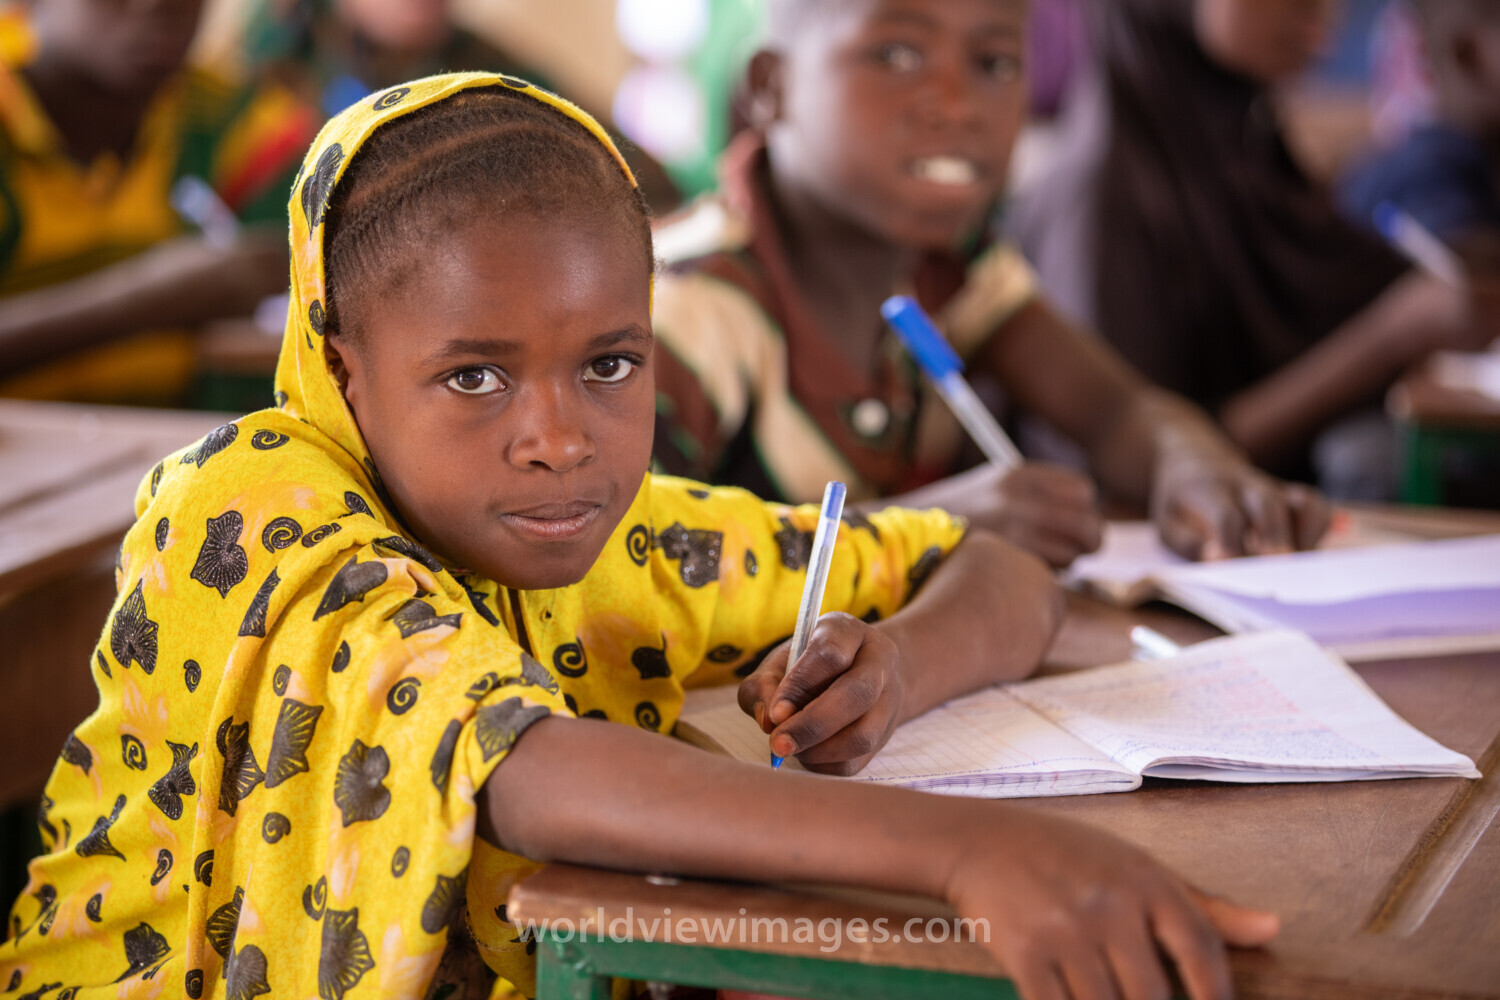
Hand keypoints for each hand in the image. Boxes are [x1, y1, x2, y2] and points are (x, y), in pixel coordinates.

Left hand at [737, 612, 902, 774]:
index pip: (830, 654)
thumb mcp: (781, 661)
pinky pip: (858, 760)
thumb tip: (767, 720)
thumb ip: (764, 685)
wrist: (857, 673)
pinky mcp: (885, 733)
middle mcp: (878, 661)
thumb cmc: (808, 665)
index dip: (799, 686)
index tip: (774, 713)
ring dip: (820, 750)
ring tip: (791, 748)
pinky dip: (826, 764)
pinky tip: (807, 754)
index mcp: (848, 632)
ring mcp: (889, 699)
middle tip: (778, 743)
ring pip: (863, 734)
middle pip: (856, 694)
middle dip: (812, 725)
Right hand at [930, 462, 1103, 568]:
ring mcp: (1012, 530)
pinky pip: (1048, 574)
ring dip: (1065, 563)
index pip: (1083, 491)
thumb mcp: (991, 488)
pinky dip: (1044, 577)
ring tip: (1038, 561)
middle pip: (1087, 524)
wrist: (905, 537)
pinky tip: (1020, 574)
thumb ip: (1034, 495)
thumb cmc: (954, 518)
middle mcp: (1019, 498)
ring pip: (1072, 554)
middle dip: (1087, 542)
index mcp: (1018, 475)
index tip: (1072, 522)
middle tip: (1076, 552)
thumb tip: (1083, 515)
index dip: (1083, 510)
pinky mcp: (1006, 560)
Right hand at [948, 809, 1278, 999]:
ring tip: (1105, 998)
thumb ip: (1204, 906)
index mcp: (1145, 880)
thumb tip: (1273, 929)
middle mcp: (1109, 904)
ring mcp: (1065, 930)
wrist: (981, 841)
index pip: (1200, 948)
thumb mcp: (1137, 866)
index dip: (1216, 996)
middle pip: (1153, 995)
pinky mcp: (1025, 953)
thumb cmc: (1067, 854)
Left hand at [1152, 453, 1329, 559]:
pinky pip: (1314, 506)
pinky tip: (1306, 553)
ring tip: (1301, 565)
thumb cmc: (1180, 501)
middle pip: (1267, 504)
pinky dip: (1318, 527)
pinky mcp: (1290, 496)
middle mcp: (1246, 485)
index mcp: (1208, 488)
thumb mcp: (1166, 521)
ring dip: (1307, 532)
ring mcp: (1273, 488)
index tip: (1233, 567)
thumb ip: (1189, 543)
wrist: (1196, 460)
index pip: (1226, 515)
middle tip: (1279, 566)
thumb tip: (1218, 560)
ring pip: (1302, 500)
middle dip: (1275, 537)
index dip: (1231, 542)